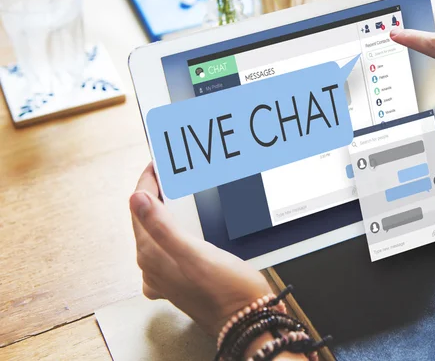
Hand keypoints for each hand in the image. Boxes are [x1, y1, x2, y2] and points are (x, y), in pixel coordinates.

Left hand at [129, 163, 270, 335]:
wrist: (247, 319)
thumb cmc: (226, 290)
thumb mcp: (195, 253)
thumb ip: (162, 226)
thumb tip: (137, 199)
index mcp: (152, 255)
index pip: (139, 208)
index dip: (146, 182)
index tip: (156, 165)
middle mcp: (153, 266)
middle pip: (145, 220)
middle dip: (154, 194)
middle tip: (167, 174)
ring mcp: (165, 274)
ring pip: (156, 233)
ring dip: (163, 210)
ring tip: (175, 193)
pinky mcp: (178, 278)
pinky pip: (168, 247)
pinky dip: (172, 230)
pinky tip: (184, 227)